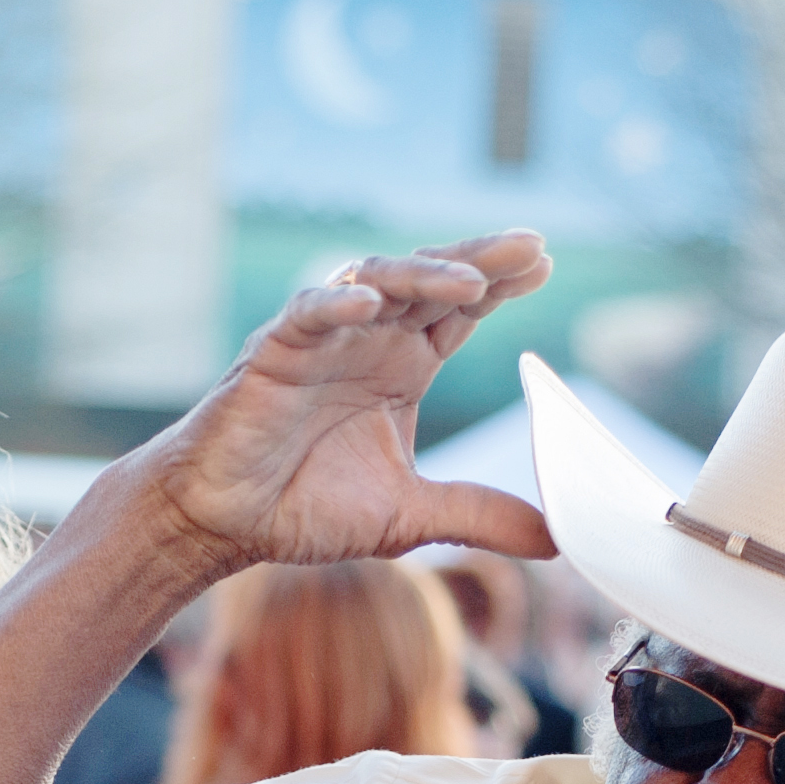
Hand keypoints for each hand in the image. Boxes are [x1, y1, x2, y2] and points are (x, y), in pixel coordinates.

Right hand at [132, 235, 557, 580]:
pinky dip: (336, 305)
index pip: (460, 312)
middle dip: (480, 261)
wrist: (226, 522)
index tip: (546, 263)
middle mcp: (367, 342)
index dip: (501, 285)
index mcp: (402, 367)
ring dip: (422, 277)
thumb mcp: (410, 516)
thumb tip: (558, 538)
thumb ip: (480, 516)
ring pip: (376, 282)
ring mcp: (322, 340)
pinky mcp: (273, 353)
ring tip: (470, 282)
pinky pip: (307, 314)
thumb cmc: (306, 507)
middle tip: (531, 245)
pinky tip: (370, 304)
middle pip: (430, 282)